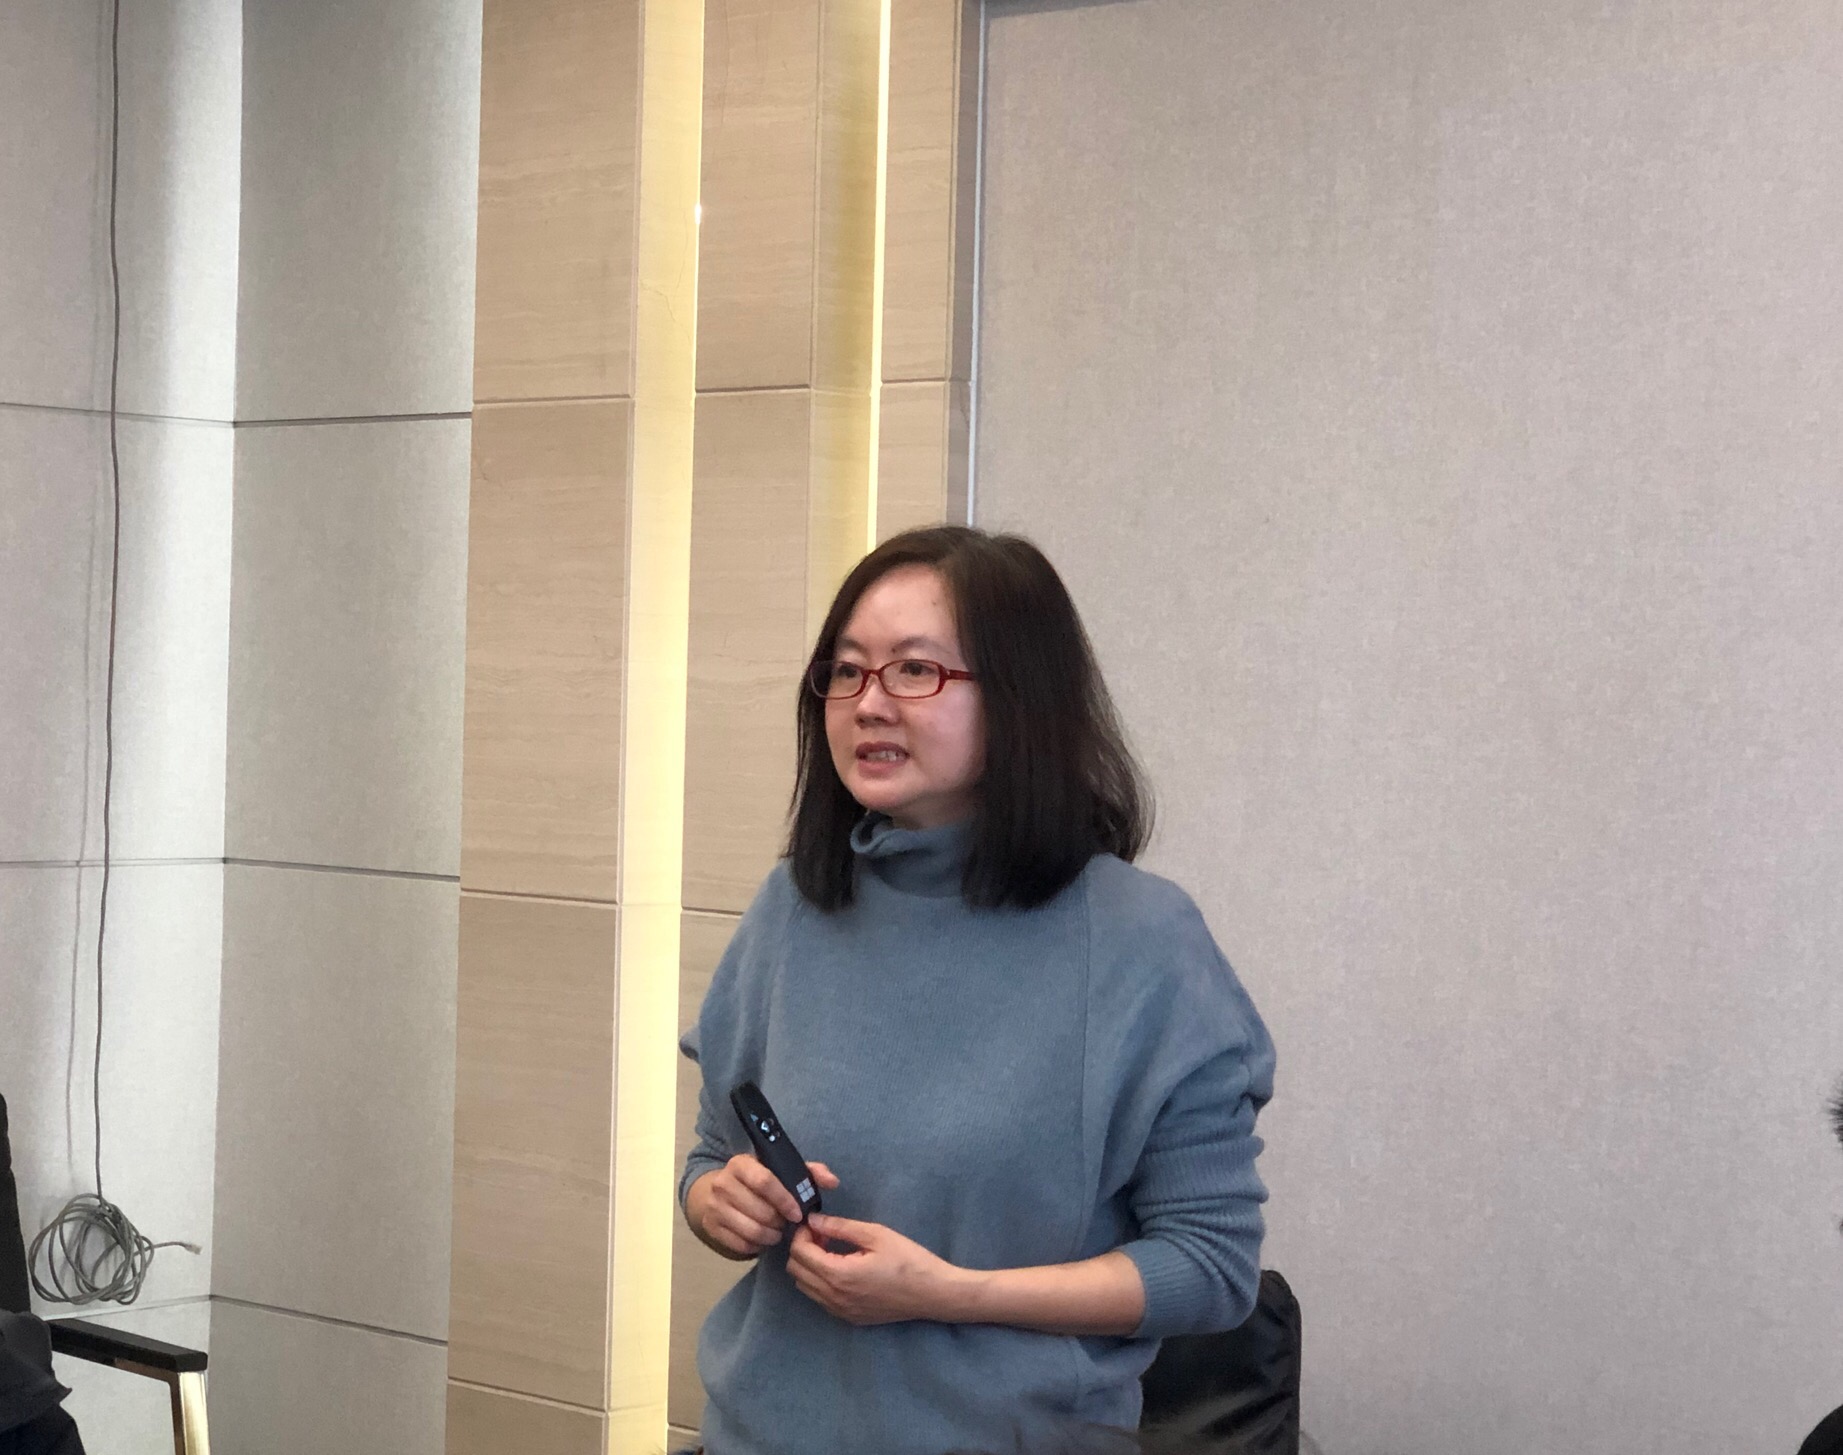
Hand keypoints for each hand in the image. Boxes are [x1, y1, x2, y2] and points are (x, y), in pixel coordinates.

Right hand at [687, 1155, 839, 1259]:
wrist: (717, 1190)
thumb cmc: (757, 1180)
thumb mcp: (780, 1169)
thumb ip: (809, 1172)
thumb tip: (833, 1181)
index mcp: (741, 1164)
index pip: (764, 1181)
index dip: (784, 1200)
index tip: (797, 1213)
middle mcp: (723, 1183)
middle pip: (760, 1211)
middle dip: (779, 1221)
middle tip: (786, 1222)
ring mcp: (714, 1207)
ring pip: (752, 1231)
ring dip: (771, 1236)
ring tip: (777, 1232)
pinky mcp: (711, 1227)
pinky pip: (741, 1244)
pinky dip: (757, 1245)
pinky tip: (763, 1238)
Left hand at [786, 1213, 967, 1325]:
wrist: (933, 1293)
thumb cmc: (907, 1259)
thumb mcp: (875, 1235)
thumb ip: (840, 1227)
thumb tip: (813, 1220)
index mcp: (838, 1275)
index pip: (799, 1253)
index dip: (802, 1234)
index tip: (816, 1224)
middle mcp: (833, 1298)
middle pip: (796, 1272)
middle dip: (803, 1249)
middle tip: (823, 1236)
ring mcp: (840, 1312)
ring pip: (805, 1287)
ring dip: (810, 1266)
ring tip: (832, 1251)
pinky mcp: (849, 1318)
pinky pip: (820, 1299)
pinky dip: (820, 1282)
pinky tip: (842, 1269)